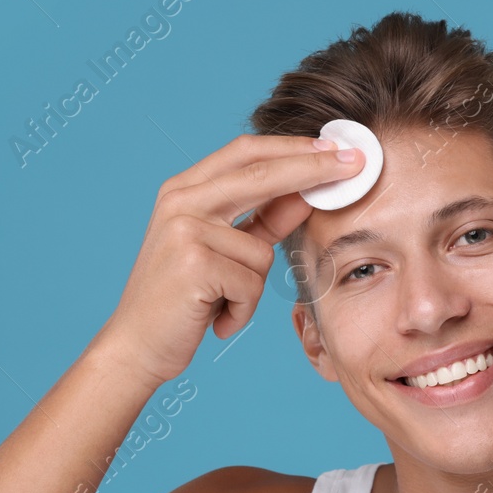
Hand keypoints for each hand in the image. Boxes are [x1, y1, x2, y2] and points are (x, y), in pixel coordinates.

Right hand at [96, 133, 364, 386]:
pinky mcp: (194, 265)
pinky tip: (215, 318)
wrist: (136, 346)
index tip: (335, 146)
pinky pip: (252, 284)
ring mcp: (184, 231)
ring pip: (262, 251)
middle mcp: (180, 201)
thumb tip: (308, 193)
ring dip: (251, 288)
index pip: (246, 153)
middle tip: (356, 162)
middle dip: (313, 169)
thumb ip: (262, 221)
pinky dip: (241, 310)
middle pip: (261, 174)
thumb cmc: (183, 300)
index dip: (293, 147)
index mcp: (184, 189)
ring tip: (220, 303)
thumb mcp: (223, 251)